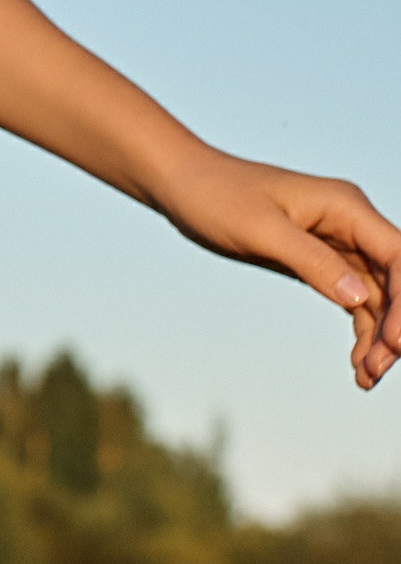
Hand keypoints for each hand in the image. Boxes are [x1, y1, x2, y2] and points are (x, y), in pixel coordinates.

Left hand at [155, 149, 400, 392]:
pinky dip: (360, 329)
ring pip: (377, 296)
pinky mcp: (320, 259)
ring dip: (377, 336)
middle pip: (394, 281)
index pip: (398, 258)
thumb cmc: (217, 197)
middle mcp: (350, 223)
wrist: (183, 184)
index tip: (393, 346)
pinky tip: (356, 364)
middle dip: (392, 327)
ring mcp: (338, 242)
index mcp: (346, 207)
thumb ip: (311, 262)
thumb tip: (359, 298)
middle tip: (373, 372)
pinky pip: (354, 298)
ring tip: (364, 379)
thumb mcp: (261, 232)